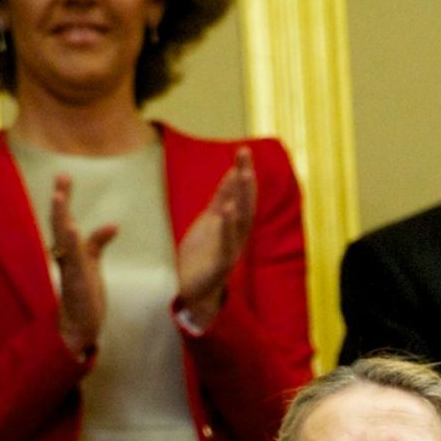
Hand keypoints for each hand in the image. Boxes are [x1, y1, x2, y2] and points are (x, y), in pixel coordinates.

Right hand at [49, 172, 117, 358]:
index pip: (65, 219)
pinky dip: (73, 244)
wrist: (78, 329)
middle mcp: (65, 257)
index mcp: (69, 251)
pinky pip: (73, 260)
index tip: (64, 175)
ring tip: (60, 196)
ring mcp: (69, 269)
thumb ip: (98, 243)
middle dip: (61, 200)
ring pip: (61, 239)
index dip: (64, 198)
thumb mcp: (92, 264)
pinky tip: (73, 229)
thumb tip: (112, 225)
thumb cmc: (83, 296)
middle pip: (60, 223)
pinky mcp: (76, 282)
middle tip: (62, 176)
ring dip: (61, 217)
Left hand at [174, 146, 256, 331]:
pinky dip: (228, 226)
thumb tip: (234, 172)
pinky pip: (226, 243)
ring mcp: (231, 249)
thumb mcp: (210, 220)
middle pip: (244, 202)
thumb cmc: (203, 254)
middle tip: (245, 155)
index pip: (240, 194)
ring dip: (242, 197)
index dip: (242, 173)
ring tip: (243, 175)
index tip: (243, 151)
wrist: (194, 289)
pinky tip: (228, 210)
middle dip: (245, 178)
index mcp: (233, 223)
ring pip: (241, 220)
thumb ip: (222, 198)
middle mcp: (237, 234)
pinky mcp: (221, 264)